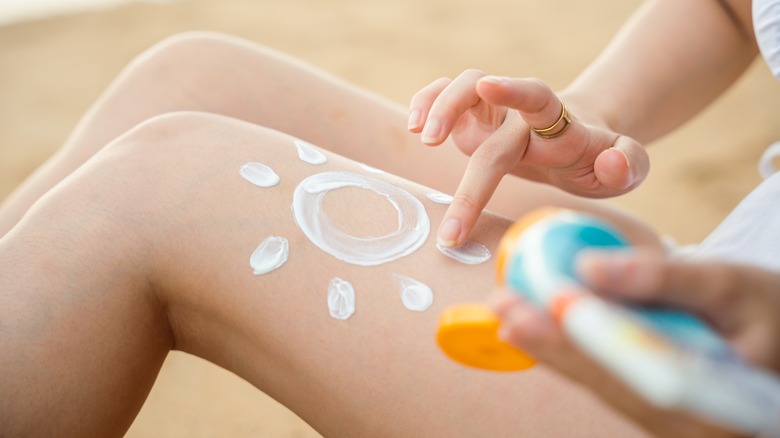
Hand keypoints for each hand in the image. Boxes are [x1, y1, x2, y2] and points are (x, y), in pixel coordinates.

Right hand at [408, 70, 648, 246]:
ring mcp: (494, 111)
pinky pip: (444, 97)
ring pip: (462, 87)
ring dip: (437, 106)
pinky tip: (415, 127)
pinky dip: (425, 103)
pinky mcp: (474, 118)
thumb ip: (628, 164)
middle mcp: (520, 112)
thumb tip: (612, 163)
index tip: (489, 84)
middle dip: (458, 131)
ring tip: (422, 138)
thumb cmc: (596, 159)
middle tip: (444, 196)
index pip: (537, 96)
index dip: (513, 90)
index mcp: (558, 123)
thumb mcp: (626, 169)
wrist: (579, 142)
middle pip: (485, 105)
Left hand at [490, 249, 779, 436]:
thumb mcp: (731, 285)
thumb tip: (590, 268)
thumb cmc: (771, 313)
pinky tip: (539, 330)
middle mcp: (687, 424)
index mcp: (718, 403)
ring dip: (552, 346)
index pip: (640, 368)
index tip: (552, 301)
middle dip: (553, 340)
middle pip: (610, 379)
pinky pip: (608, 380)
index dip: (592, 336)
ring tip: (509, 312)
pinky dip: (572, 352)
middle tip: (505, 305)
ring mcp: (669, 421)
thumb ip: (663, 279)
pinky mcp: (655, 408)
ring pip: (602, 382)